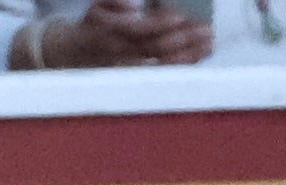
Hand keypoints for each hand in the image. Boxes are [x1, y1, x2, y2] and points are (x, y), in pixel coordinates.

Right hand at [32, 5, 208, 63]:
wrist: (76, 54)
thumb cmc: (92, 25)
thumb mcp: (95, 6)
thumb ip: (112, 1)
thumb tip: (132, 5)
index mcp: (111, 33)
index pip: (139, 31)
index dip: (160, 25)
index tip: (180, 17)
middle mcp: (122, 53)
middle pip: (156, 49)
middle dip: (183, 40)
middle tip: (205, 30)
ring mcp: (131, 67)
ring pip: (163, 64)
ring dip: (188, 54)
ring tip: (208, 44)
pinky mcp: (139, 76)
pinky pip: (164, 72)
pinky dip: (183, 64)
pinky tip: (199, 56)